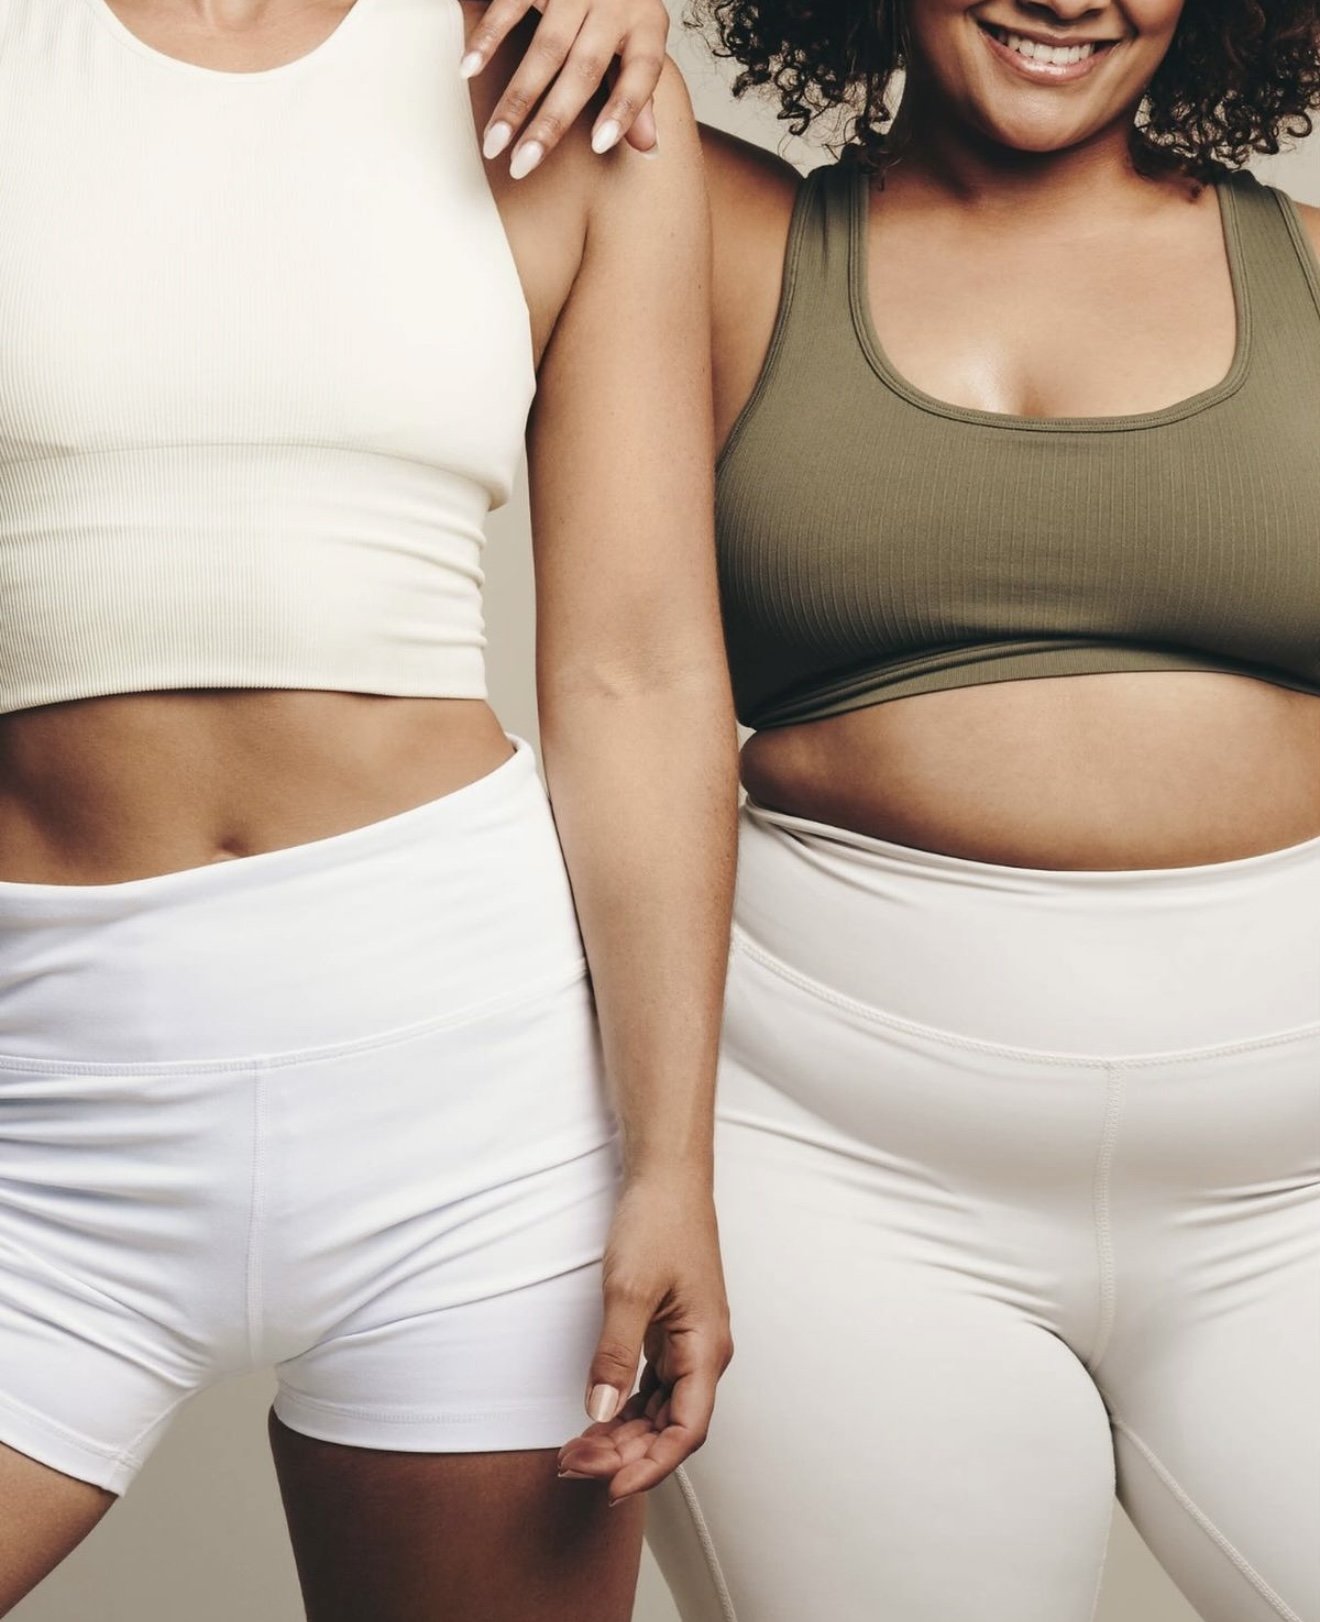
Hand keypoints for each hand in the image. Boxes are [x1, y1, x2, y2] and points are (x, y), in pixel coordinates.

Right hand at [461, 0, 667, 177]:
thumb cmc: (619, 5)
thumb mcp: (640, 39)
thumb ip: (640, 92)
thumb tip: (648, 147)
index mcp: (646, 24)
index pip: (642, 72)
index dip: (623, 110)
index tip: (599, 145)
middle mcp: (614, 4)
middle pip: (582, 71)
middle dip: (550, 122)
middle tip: (523, 164)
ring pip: (545, 50)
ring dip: (516, 99)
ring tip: (494, 140)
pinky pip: (510, 6)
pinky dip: (488, 38)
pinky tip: (469, 70)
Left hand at [557, 1169, 732, 1506]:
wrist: (666, 1177)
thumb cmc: (659, 1221)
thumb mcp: (628, 1289)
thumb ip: (614, 1354)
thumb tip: (599, 1411)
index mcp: (706, 1347)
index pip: (686, 1431)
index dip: (650, 1467)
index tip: (609, 1487)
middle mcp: (703, 1353)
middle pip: (671, 1429)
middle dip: (625, 1455)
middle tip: (572, 1463)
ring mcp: (687, 1344)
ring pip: (661, 1412)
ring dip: (623, 1437)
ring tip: (577, 1450)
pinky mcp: (670, 1333)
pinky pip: (653, 1388)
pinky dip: (626, 1409)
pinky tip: (597, 1420)